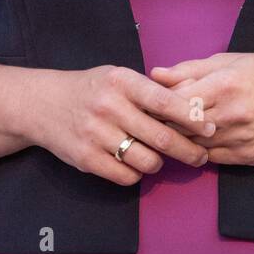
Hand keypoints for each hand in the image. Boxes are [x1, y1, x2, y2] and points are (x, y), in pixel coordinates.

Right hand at [21, 64, 215, 185]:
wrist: (42, 104)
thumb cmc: (91, 89)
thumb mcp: (118, 77)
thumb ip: (150, 90)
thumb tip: (194, 108)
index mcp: (122, 81)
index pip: (165, 101)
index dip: (192, 117)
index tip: (210, 128)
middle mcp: (109, 106)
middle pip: (162, 137)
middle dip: (188, 150)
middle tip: (201, 156)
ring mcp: (96, 134)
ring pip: (147, 161)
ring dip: (159, 163)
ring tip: (158, 158)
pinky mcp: (86, 158)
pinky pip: (126, 176)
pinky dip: (136, 174)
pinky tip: (133, 164)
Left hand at [149, 53, 253, 165]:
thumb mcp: (228, 61)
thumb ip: (188, 70)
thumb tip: (154, 74)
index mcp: (224, 85)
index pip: (175, 102)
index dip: (159, 103)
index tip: (150, 102)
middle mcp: (232, 114)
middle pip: (181, 127)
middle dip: (166, 123)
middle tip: (155, 119)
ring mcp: (240, 138)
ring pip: (193, 145)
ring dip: (182, 138)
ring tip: (176, 128)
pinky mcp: (246, 156)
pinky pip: (210, 158)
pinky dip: (201, 149)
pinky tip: (200, 138)